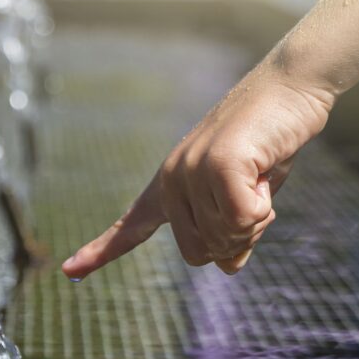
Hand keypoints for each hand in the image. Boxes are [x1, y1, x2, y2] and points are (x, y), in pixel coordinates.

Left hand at [61, 66, 333, 277]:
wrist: (290, 87)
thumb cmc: (268, 143)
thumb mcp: (249, 198)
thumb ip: (232, 231)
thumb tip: (226, 267)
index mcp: (169, 187)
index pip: (130, 227)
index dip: (101, 252)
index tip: (68, 271)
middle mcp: (172, 180)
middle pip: (199, 253)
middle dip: (236, 238)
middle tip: (254, 195)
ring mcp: (190, 172)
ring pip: (226, 238)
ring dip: (256, 217)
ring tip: (260, 175)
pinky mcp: (218, 166)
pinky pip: (244, 220)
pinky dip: (265, 207)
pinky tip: (266, 172)